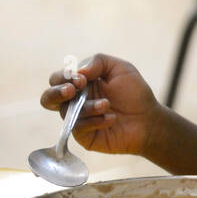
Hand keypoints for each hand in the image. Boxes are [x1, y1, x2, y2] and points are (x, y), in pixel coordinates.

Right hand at [38, 53, 160, 155]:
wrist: (149, 119)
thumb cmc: (134, 93)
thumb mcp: (120, 68)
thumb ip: (98, 62)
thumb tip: (77, 72)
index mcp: (79, 84)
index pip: (57, 78)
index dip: (64, 77)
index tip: (82, 78)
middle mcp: (74, 102)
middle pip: (48, 98)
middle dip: (56, 92)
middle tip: (72, 91)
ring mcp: (77, 120)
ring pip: (66, 113)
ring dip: (87, 106)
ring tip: (107, 105)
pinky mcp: (84, 136)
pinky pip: (78, 128)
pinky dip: (95, 121)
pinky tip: (111, 118)